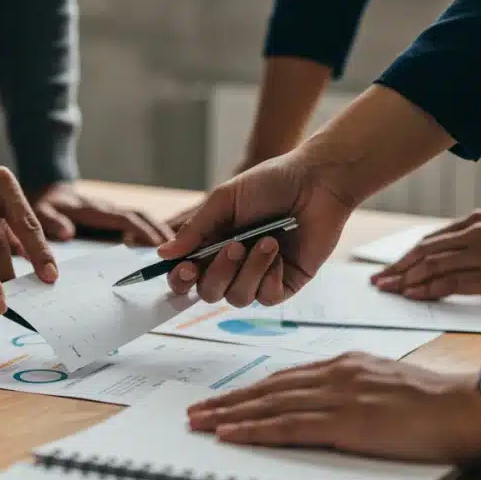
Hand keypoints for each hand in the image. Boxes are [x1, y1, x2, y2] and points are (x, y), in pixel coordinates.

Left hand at [33, 182, 172, 246]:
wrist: (47, 190)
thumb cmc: (45, 204)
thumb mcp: (41, 212)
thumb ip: (52, 222)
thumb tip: (68, 234)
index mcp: (94, 209)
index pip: (125, 218)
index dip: (142, 230)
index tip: (158, 244)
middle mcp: (107, 208)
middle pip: (140, 216)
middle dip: (159, 230)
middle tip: (180, 248)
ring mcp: (111, 212)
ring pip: (141, 218)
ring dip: (158, 230)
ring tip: (176, 249)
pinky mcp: (111, 217)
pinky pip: (135, 222)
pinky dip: (149, 231)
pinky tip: (159, 246)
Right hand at [157, 152, 354, 306]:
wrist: (316, 181)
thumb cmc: (270, 183)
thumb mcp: (224, 200)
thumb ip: (195, 229)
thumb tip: (164, 254)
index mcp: (213, 243)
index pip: (187, 274)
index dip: (180, 278)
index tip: (186, 267)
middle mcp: (233, 264)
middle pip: (208, 292)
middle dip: (218, 272)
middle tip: (234, 246)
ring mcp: (259, 275)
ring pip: (237, 297)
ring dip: (248, 270)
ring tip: (268, 241)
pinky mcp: (286, 283)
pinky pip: (265, 297)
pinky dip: (269, 276)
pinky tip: (279, 252)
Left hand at [187, 353, 480, 464]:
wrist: (471, 406)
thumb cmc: (440, 404)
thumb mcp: (387, 384)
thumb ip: (355, 389)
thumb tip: (331, 405)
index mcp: (345, 365)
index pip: (285, 377)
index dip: (251, 389)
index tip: (225, 397)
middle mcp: (335, 374)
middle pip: (268, 388)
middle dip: (228, 400)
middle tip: (196, 410)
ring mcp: (338, 396)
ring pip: (269, 405)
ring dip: (230, 414)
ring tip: (200, 422)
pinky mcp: (346, 421)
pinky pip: (288, 426)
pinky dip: (254, 429)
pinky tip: (230, 433)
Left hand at [371, 210, 480, 305]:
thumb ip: (471, 244)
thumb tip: (438, 264)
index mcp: (477, 220)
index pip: (430, 240)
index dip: (405, 257)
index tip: (388, 269)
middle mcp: (478, 233)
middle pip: (425, 252)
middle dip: (398, 268)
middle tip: (379, 282)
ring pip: (434, 266)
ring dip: (407, 280)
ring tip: (390, 291)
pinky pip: (452, 282)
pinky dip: (429, 289)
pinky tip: (414, 296)